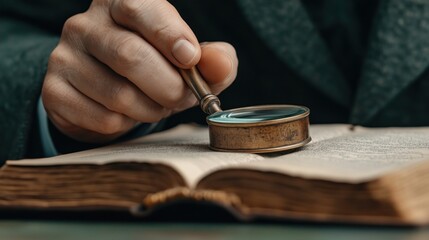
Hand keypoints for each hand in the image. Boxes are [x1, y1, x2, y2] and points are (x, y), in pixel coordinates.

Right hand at [42, 0, 237, 142]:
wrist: (110, 92)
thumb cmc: (157, 67)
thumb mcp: (190, 60)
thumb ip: (212, 59)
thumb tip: (221, 64)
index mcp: (119, 3)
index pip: (140, 9)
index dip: (169, 34)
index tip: (189, 58)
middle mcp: (84, 24)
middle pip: (130, 56)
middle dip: (169, 86)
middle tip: (184, 97)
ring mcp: (64, 58)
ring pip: (118, 95)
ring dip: (151, 110)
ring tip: (157, 105)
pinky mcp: (55, 92)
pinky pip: (103, 119)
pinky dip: (128, 124)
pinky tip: (129, 113)